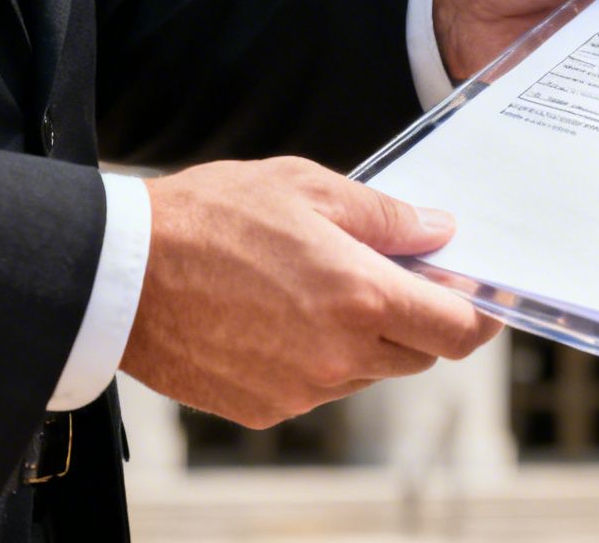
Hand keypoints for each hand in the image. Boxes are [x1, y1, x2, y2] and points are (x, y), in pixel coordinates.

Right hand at [120, 158, 502, 428]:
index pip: (457, 331)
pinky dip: (314, 359)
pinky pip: (315, 388)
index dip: (478, 317)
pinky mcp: (264, 409)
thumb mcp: (307, 187)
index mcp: (361, 297)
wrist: (119, 273)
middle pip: (417, 355)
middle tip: (387, 276)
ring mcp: (301, 390)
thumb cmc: (212, 216)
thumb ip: (385, 217)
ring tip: (315, 289)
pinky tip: (276, 318)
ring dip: (363, 340)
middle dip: (416, 320)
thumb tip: (440, 232)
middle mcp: (339, 356)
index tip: (479, 300)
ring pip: (366, 373)